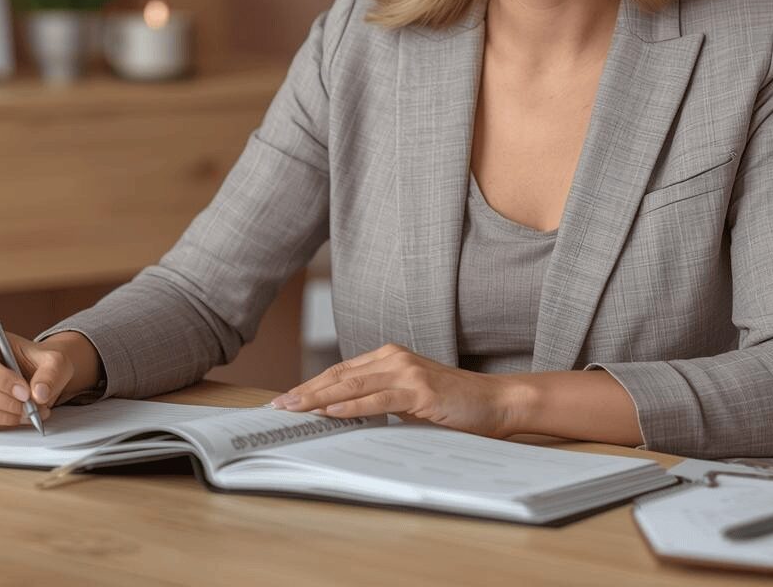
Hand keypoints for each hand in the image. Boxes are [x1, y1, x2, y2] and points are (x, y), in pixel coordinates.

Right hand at [0, 328, 97, 431]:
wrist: (34, 373)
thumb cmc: (37, 361)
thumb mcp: (53, 360)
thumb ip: (49, 374)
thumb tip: (39, 393)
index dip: (0, 379)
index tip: (24, 392)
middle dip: (5, 403)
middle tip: (29, 408)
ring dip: (1, 417)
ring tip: (26, 414)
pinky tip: (12, 418)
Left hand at [270, 343, 520, 439]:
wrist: (495, 401)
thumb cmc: (454, 404)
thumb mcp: (409, 400)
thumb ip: (381, 400)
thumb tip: (343, 415)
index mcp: (389, 357)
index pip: (340, 372)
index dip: (311, 385)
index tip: (286, 400)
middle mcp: (393, 358)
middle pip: (339, 375)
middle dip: (305, 391)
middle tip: (277, 406)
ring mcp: (406, 371)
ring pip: (352, 384)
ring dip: (318, 398)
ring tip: (293, 408)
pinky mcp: (418, 389)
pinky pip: (377, 399)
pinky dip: (351, 405)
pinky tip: (330, 411)